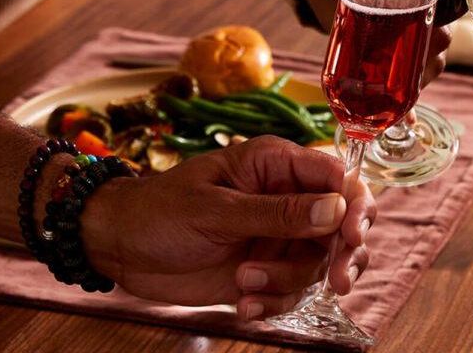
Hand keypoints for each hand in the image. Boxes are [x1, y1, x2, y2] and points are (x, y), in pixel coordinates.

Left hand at [81, 136, 374, 320]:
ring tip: (245, 284)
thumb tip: (336, 210)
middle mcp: (287, 200)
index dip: (355, 207)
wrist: (117, 249)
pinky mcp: (266, 271)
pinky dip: (273, 304)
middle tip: (335, 282)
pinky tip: (243, 306)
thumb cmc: (158, 211)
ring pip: (318, 264)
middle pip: (342, 226)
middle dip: (340, 256)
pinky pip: (293, 292)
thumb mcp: (215, 210)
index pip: (339, 178)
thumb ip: (277, 212)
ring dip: (288, 282)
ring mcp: (278, 237)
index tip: (351, 238)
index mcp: (276, 166)